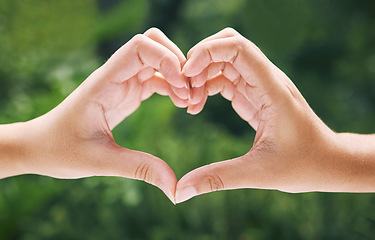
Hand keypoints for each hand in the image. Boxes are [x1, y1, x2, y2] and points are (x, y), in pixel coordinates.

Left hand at [8, 28, 187, 202]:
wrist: (41, 147)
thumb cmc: (61, 150)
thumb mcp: (100, 161)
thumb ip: (139, 169)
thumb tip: (174, 187)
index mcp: (104, 82)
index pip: (139, 47)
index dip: (166, 58)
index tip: (181, 87)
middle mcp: (115, 76)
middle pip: (154, 45)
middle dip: (178, 63)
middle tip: (190, 93)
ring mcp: (122, 83)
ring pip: (159, 61)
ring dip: (180, 76)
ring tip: (191, 104)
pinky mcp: (128, 93)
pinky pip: (157, 80)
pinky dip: (174, 87)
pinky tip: (182, 105)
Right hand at [176, 28, 343, 202]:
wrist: (328, 162)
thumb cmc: (303, 166)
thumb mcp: (259, 174)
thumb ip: (218, 179)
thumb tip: (181, 191)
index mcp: (272, 89)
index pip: (239, 48)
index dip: (208, 51)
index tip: (187, 75)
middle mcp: (266, 80)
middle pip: (227, 46)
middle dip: (200, 60)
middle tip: (183, 90)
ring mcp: (260, 86)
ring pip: (223, 61)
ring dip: (200, 75)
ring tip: (188, 103)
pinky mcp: (254, 96)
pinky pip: (224, 79)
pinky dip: (206, 87)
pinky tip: (196, 107)